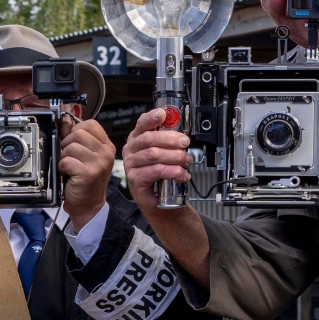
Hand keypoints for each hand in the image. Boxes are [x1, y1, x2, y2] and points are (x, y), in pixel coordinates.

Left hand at [57, 115, 113, 226]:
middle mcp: (106, 152)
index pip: (90, 124)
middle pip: (78, 133)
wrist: (88, 206)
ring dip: (64, 157)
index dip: (76, 131)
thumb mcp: (83, 156)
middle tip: (69, 158)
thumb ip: (74, 137)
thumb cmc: (85, 181)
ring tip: (69, 168)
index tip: (73, 144)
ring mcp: (99, 162)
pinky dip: (62, 167)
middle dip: (67, 145)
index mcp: (106, 146)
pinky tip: (68, 175)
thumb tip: (65, 120)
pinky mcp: (89, 173)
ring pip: (70, 146)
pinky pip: (67, 160)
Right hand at [119, 107, 211, 285]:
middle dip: (171, 139)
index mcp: (137, 141)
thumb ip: (171, 141)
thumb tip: (181, 128)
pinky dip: (172, 171)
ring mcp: (132, 167)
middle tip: (186, 144)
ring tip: (186, 161)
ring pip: (153, 154)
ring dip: (174, 156)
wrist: (163, 205)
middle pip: (149, 139)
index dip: (152, 118)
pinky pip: (155, 171)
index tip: (164, 114)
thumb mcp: (168, 155)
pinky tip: (182, 174)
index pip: (142, 124)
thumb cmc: (165, 178)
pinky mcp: (136, 182)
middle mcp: (131, 152)